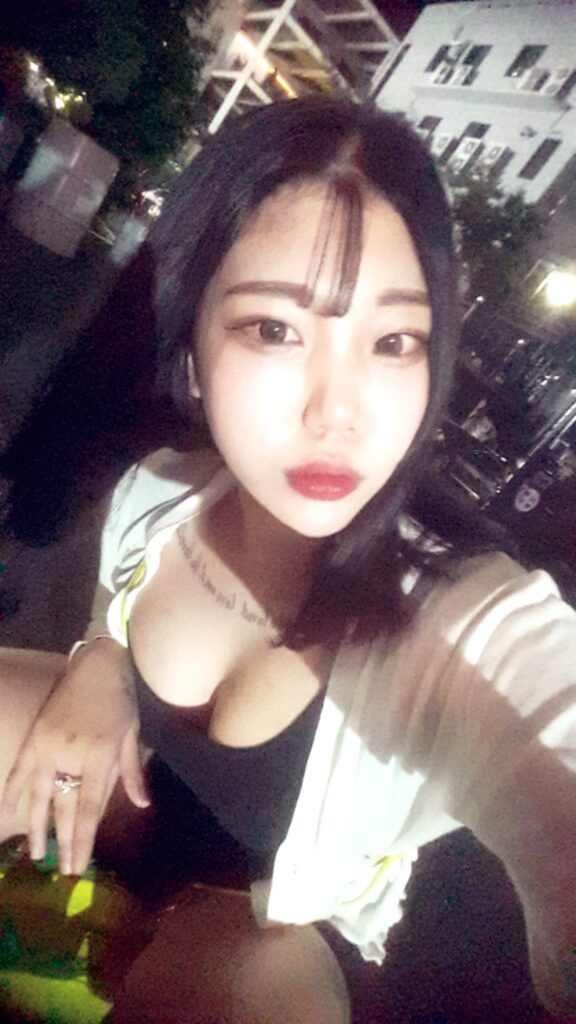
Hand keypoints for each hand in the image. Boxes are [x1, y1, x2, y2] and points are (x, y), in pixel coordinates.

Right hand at [0, 639, 149, 874]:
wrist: (97, 664)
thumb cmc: (121, 699)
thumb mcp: (133, 734)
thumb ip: (132, 772)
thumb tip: (141, 805)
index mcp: (101, 755)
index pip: (90, 807)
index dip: (83, 839)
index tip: (79, 865)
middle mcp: (72, 753)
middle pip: (65, 807)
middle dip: (65, 842)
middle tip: (64, 872)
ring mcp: (49, 744)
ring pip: (40, 795)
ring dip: (37, 826)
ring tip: (37, 854)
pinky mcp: (35, 735)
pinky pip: (20, 768)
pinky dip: (13, 790)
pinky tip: (8, 811)